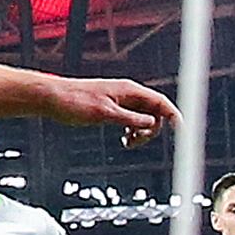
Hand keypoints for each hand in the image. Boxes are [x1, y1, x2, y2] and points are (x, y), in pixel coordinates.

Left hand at [37, 75, 180, 137]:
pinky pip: (133, 119)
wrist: (52, 98)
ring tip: (127, 143)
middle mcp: (127, 93)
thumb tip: (152, 124)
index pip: (160, 102)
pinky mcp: (112, 107)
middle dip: (153, 130)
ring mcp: (120, 100)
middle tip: (134, 143)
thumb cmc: (74, 102)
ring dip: (142, 133)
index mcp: (128, 90)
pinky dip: (133, 131)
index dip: (174, 116)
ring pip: (144, 117)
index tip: (182, 132)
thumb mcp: (104, 114)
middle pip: (155, 112)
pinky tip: (124, 140)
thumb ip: (129, 119)